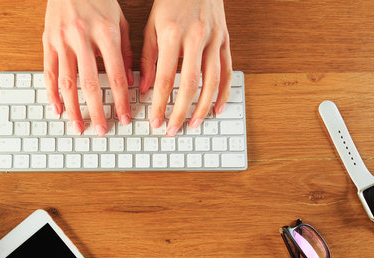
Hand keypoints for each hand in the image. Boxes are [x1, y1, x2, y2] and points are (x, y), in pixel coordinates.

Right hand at [43, 0, 133, 136]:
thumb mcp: (120, 21)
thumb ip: (126, 52)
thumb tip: (132, 83)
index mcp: (106, 32)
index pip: (116, 75)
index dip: (121, 100)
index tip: (125, 117)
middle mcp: (82, 37)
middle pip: (90, 84)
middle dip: (96, 111)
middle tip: (101, 130)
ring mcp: (62, 39)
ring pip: (67, 82)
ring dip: (73, 108)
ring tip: (78, 126)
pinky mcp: (48, 41)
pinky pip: (49, 72)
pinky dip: (52, 93)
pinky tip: (57, 108)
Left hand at [140, 0, 231, 135]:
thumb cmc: (171, 1)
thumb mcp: (151, 26)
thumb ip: (148, 59)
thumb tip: (146, 89)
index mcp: (172, 34)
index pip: (166, 78)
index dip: (160, 103)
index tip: (156, 120)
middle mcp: (196, 38)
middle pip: (190, 84)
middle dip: (181, 111)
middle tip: (173, 129)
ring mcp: (214, 40)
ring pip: (212, 81)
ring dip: (203, 107)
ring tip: (194, 124)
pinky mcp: (226, 41)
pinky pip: (228, 71)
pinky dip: (224, 92)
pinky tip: (217, 108)